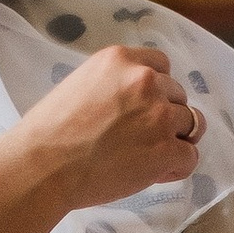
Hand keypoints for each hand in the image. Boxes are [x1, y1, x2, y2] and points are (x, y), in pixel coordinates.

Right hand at [21, 42, 204, 214]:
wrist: (42, 167)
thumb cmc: (49, 132)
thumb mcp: (80, 85)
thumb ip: (113, 85)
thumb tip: (132, 104)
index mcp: (120, 60)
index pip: (161, 65)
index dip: (157, 88)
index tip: (144, 107)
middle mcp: (144, 80)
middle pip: (177, 95)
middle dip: (165, 115)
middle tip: (141, 138)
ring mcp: (159, 115)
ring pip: (191, 123)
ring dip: (175, 139)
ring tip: (150, 156)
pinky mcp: (166, 149)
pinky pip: (190, 156)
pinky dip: (178, 166)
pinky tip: (157, 173)